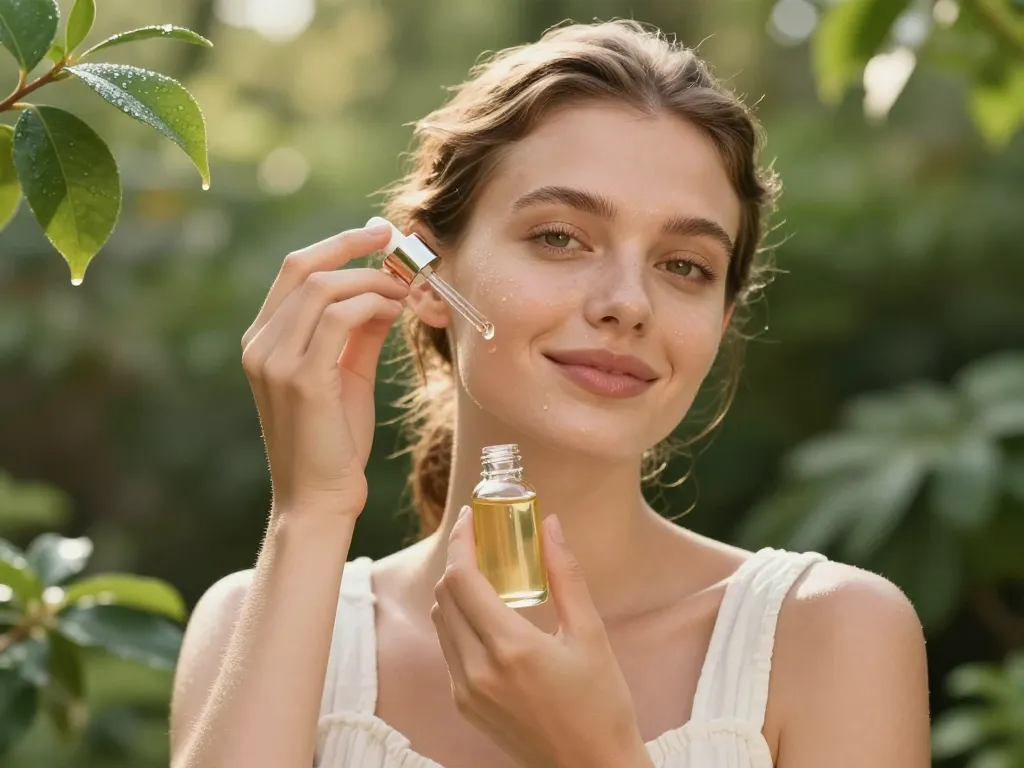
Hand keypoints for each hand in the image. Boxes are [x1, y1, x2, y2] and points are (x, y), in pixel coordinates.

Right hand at [240, 223, 408, 516]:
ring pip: (324, 288)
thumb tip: (386, 291)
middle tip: (395, 241)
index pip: (294, 271)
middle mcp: (260, 344)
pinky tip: (395, 313)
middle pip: (303, 267)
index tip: (376, 233)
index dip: (336, 244)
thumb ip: (360, 332)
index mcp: (264, 340)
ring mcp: (275, 360)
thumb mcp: (346, 375)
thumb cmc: (334, 440)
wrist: (318, 498)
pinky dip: (373, 305)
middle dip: (352, 245)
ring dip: (372, 281)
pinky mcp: (301, 379)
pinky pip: (340, 318)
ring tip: (405, 292)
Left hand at [431, 507, 650, 767]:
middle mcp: (478, 671)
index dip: (462, 542)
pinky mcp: (465, 706)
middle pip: (444, 596)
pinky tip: (488, 615)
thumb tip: (551, 524)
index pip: (463, 579)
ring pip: (442, 623)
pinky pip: (449, 650)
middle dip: (458, 561)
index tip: (471, 518)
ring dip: (456, 591)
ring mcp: (466, 692)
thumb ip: (566, 575)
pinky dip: (459, 623)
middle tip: (482, 540)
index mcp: (511, 649)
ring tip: (486, 573)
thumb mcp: (591, 635)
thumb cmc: (602, 705)